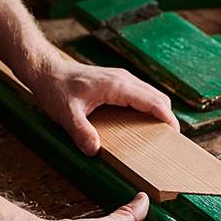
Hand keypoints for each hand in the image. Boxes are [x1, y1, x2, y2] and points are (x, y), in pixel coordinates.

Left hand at [25, 55, 179, 155]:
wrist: (46, 70)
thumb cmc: (55, 88)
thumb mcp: (66, 114)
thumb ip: (80, 132)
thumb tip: (94, 150)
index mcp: (117, 86)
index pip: (153, 101)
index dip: (167, 117)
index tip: (175, 133)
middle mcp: (124, 80)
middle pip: (158, 97)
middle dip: (167, 117)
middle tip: (168, 139)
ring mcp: (121, 79)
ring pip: (151, 94)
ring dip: (158, 111)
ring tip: (157, 133)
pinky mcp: (117, 81)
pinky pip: (141, 94)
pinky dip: (148, 107)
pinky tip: (140, 122)